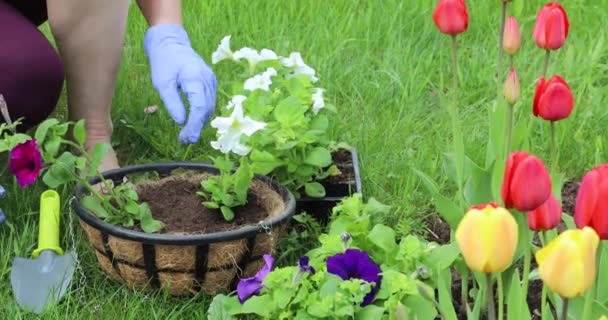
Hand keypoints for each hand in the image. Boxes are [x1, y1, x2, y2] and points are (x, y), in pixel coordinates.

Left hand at [144, 24, 216, 144]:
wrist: (171, 43)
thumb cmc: (164, 62)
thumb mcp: (162, 83)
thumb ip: (172, 102)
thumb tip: (181, 121)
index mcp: (195, 78)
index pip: (199, 107)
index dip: (194, 125)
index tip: (185, 138)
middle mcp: (207, 79)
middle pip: (206, 109)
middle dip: (196, 127)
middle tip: (184, 141)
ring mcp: (211, 80)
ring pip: (209, 107)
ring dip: (200, 123)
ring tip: (187, 136)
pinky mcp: (210, 82)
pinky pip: (209, 102)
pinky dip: (202, 114)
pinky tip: (192, 122)